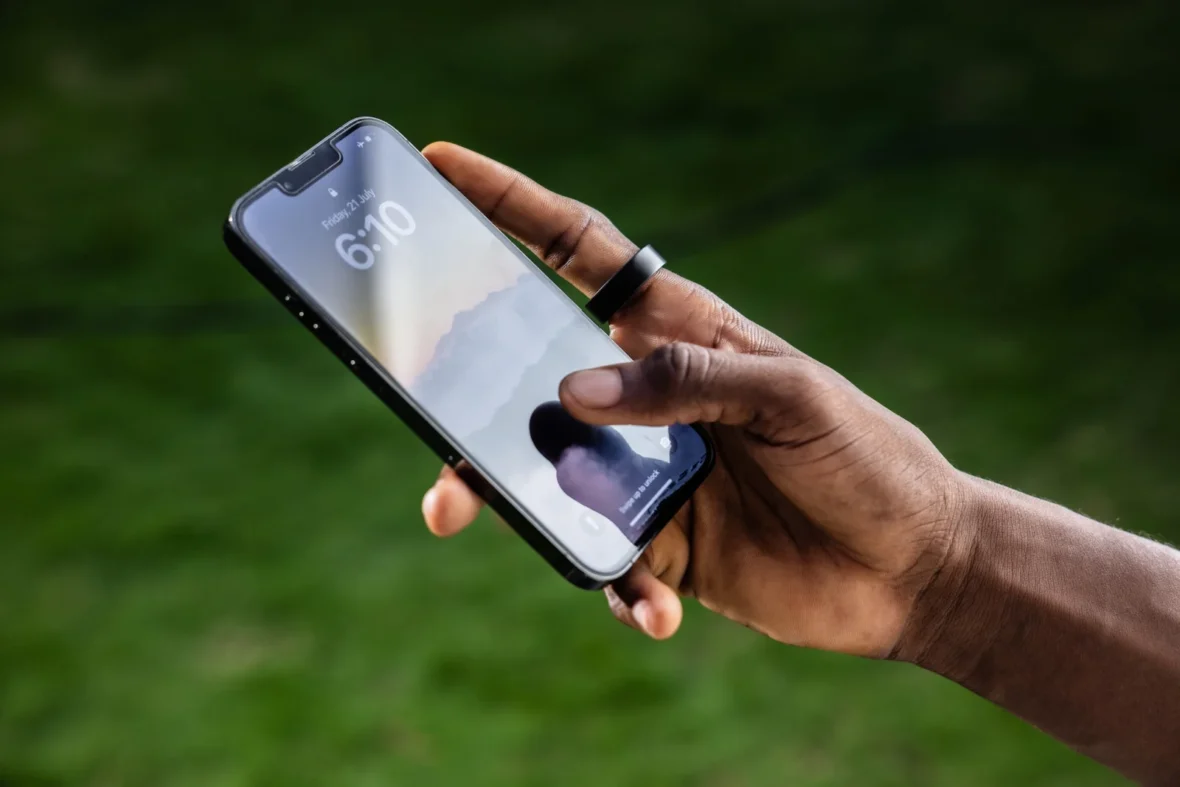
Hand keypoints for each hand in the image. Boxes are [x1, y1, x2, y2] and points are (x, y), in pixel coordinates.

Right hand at [419, 142, 968, 656]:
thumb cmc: (867, 457)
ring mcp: (642, 470)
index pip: (575, 253)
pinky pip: (602, 561)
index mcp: (675, 331)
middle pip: (525, 370)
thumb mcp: (790, 396)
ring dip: (496, 491)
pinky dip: (616, 589)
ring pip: (539, 470)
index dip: (509, 206)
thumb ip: (687, 382)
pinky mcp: (655, 543)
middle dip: (460, 378)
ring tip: (457, 512)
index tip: (440, 166)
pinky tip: (659, 613)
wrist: (914, 567)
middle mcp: (644, 395)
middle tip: (412, 395)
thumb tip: (573, 389)